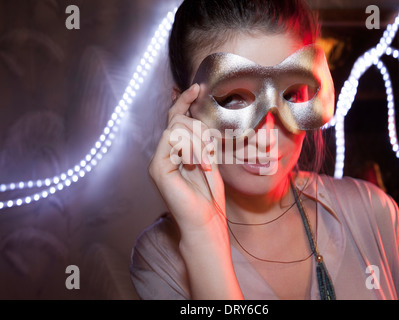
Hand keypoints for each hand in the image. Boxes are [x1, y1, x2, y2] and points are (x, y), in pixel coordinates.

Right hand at [149, 84, 226, 238]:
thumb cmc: (209, 194)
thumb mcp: (209, 158)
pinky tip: (197, 164)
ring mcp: (158, 160)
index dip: (184, 100)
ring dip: (197, 142)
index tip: (197, 87)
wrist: (207, 219)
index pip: (175, 118)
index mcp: (175, 150)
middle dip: (199, 130)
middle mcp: (164, 153)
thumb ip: (202, 139)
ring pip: (176, 128)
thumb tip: (202, 118)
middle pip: (177, 120)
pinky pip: (171, 140)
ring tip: (205, 163)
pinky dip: (190, 149)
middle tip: (210, 151)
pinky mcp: (157, 167)